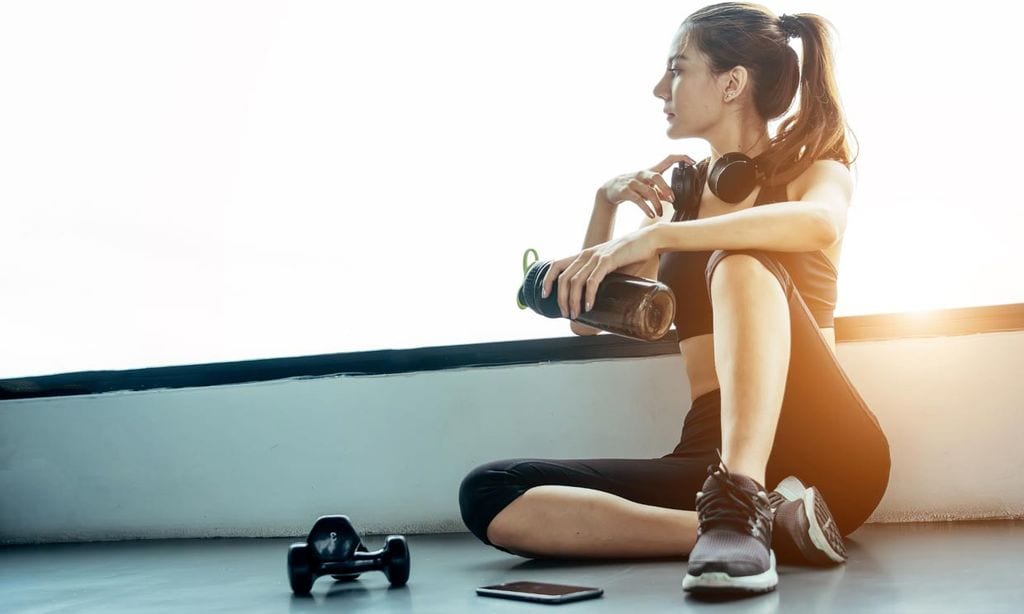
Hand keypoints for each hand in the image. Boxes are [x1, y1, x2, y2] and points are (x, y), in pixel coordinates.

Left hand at [541, 226, 660, 318]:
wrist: (648, 239)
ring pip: (575, 281)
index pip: (557, 265)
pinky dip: (589, 295)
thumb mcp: (610, 266)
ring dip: (573, 301)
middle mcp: (586, 255)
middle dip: (561, 299)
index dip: (547, 280)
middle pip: (563, 278)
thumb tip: (598, 299)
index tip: (545, 295)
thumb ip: (602, 278)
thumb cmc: (630, 255)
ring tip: (576, 314)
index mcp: (584, 256)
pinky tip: (589, 306)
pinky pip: (593, 280)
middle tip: (567, 314)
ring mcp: (597, 257)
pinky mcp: (609, 260)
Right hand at [600, 154, 695, 218]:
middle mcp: (643, 174)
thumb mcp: (648, 187)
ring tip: (660, 213)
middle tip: (672, 200)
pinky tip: (651, 214)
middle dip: (666, 188)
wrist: (610, 189)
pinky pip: (638, 200)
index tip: (692, 161)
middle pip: (657, 177)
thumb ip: (660, 191)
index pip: (669, 159)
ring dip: (656, 203)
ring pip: (648, 191)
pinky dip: (646, 208)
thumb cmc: (633, 186)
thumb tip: (672, 198)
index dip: (681, 157)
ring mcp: (633, 182)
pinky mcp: (625, 191)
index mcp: (652, 171)